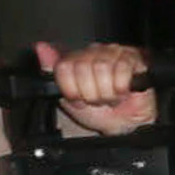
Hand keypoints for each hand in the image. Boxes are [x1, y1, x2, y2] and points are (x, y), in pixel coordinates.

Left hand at [36, 41, 155, 133]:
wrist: (124, 126)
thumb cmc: (100, 113)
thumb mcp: (69, 98)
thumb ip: (53, 71)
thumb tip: (41, 48)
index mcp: (76, 59)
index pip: (64, 66)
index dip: (71, 88)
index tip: (78, 98)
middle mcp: (94, 52)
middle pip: (83, 68)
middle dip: (91, 93)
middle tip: (97, 100)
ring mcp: (114, 54)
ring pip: (102, 68)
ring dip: (107, 92)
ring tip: (111, 97)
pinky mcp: (133, 60)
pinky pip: (122, 69)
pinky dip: (121, 88)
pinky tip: (122, 92)